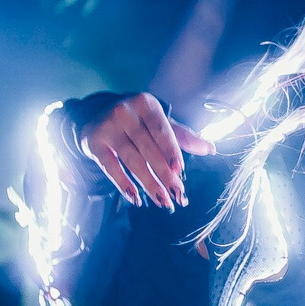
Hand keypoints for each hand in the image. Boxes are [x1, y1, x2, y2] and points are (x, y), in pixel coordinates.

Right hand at [78, 92, 213, 210]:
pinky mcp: (93, 143)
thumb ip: (183, 136)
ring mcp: (107, 127)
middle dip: (164, 174)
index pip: (162, 131)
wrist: (96, 115)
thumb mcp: (159, 122)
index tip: (181, 172)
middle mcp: (124, 112)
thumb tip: (211, 149)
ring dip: (149, 183)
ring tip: (163, 201)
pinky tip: (136, 198)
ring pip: (132, 161)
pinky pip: (111, 167)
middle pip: (148, 149)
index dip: (171, 152)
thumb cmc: (137, 120)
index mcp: (145, 104)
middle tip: (177, 195)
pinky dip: (124, 184)